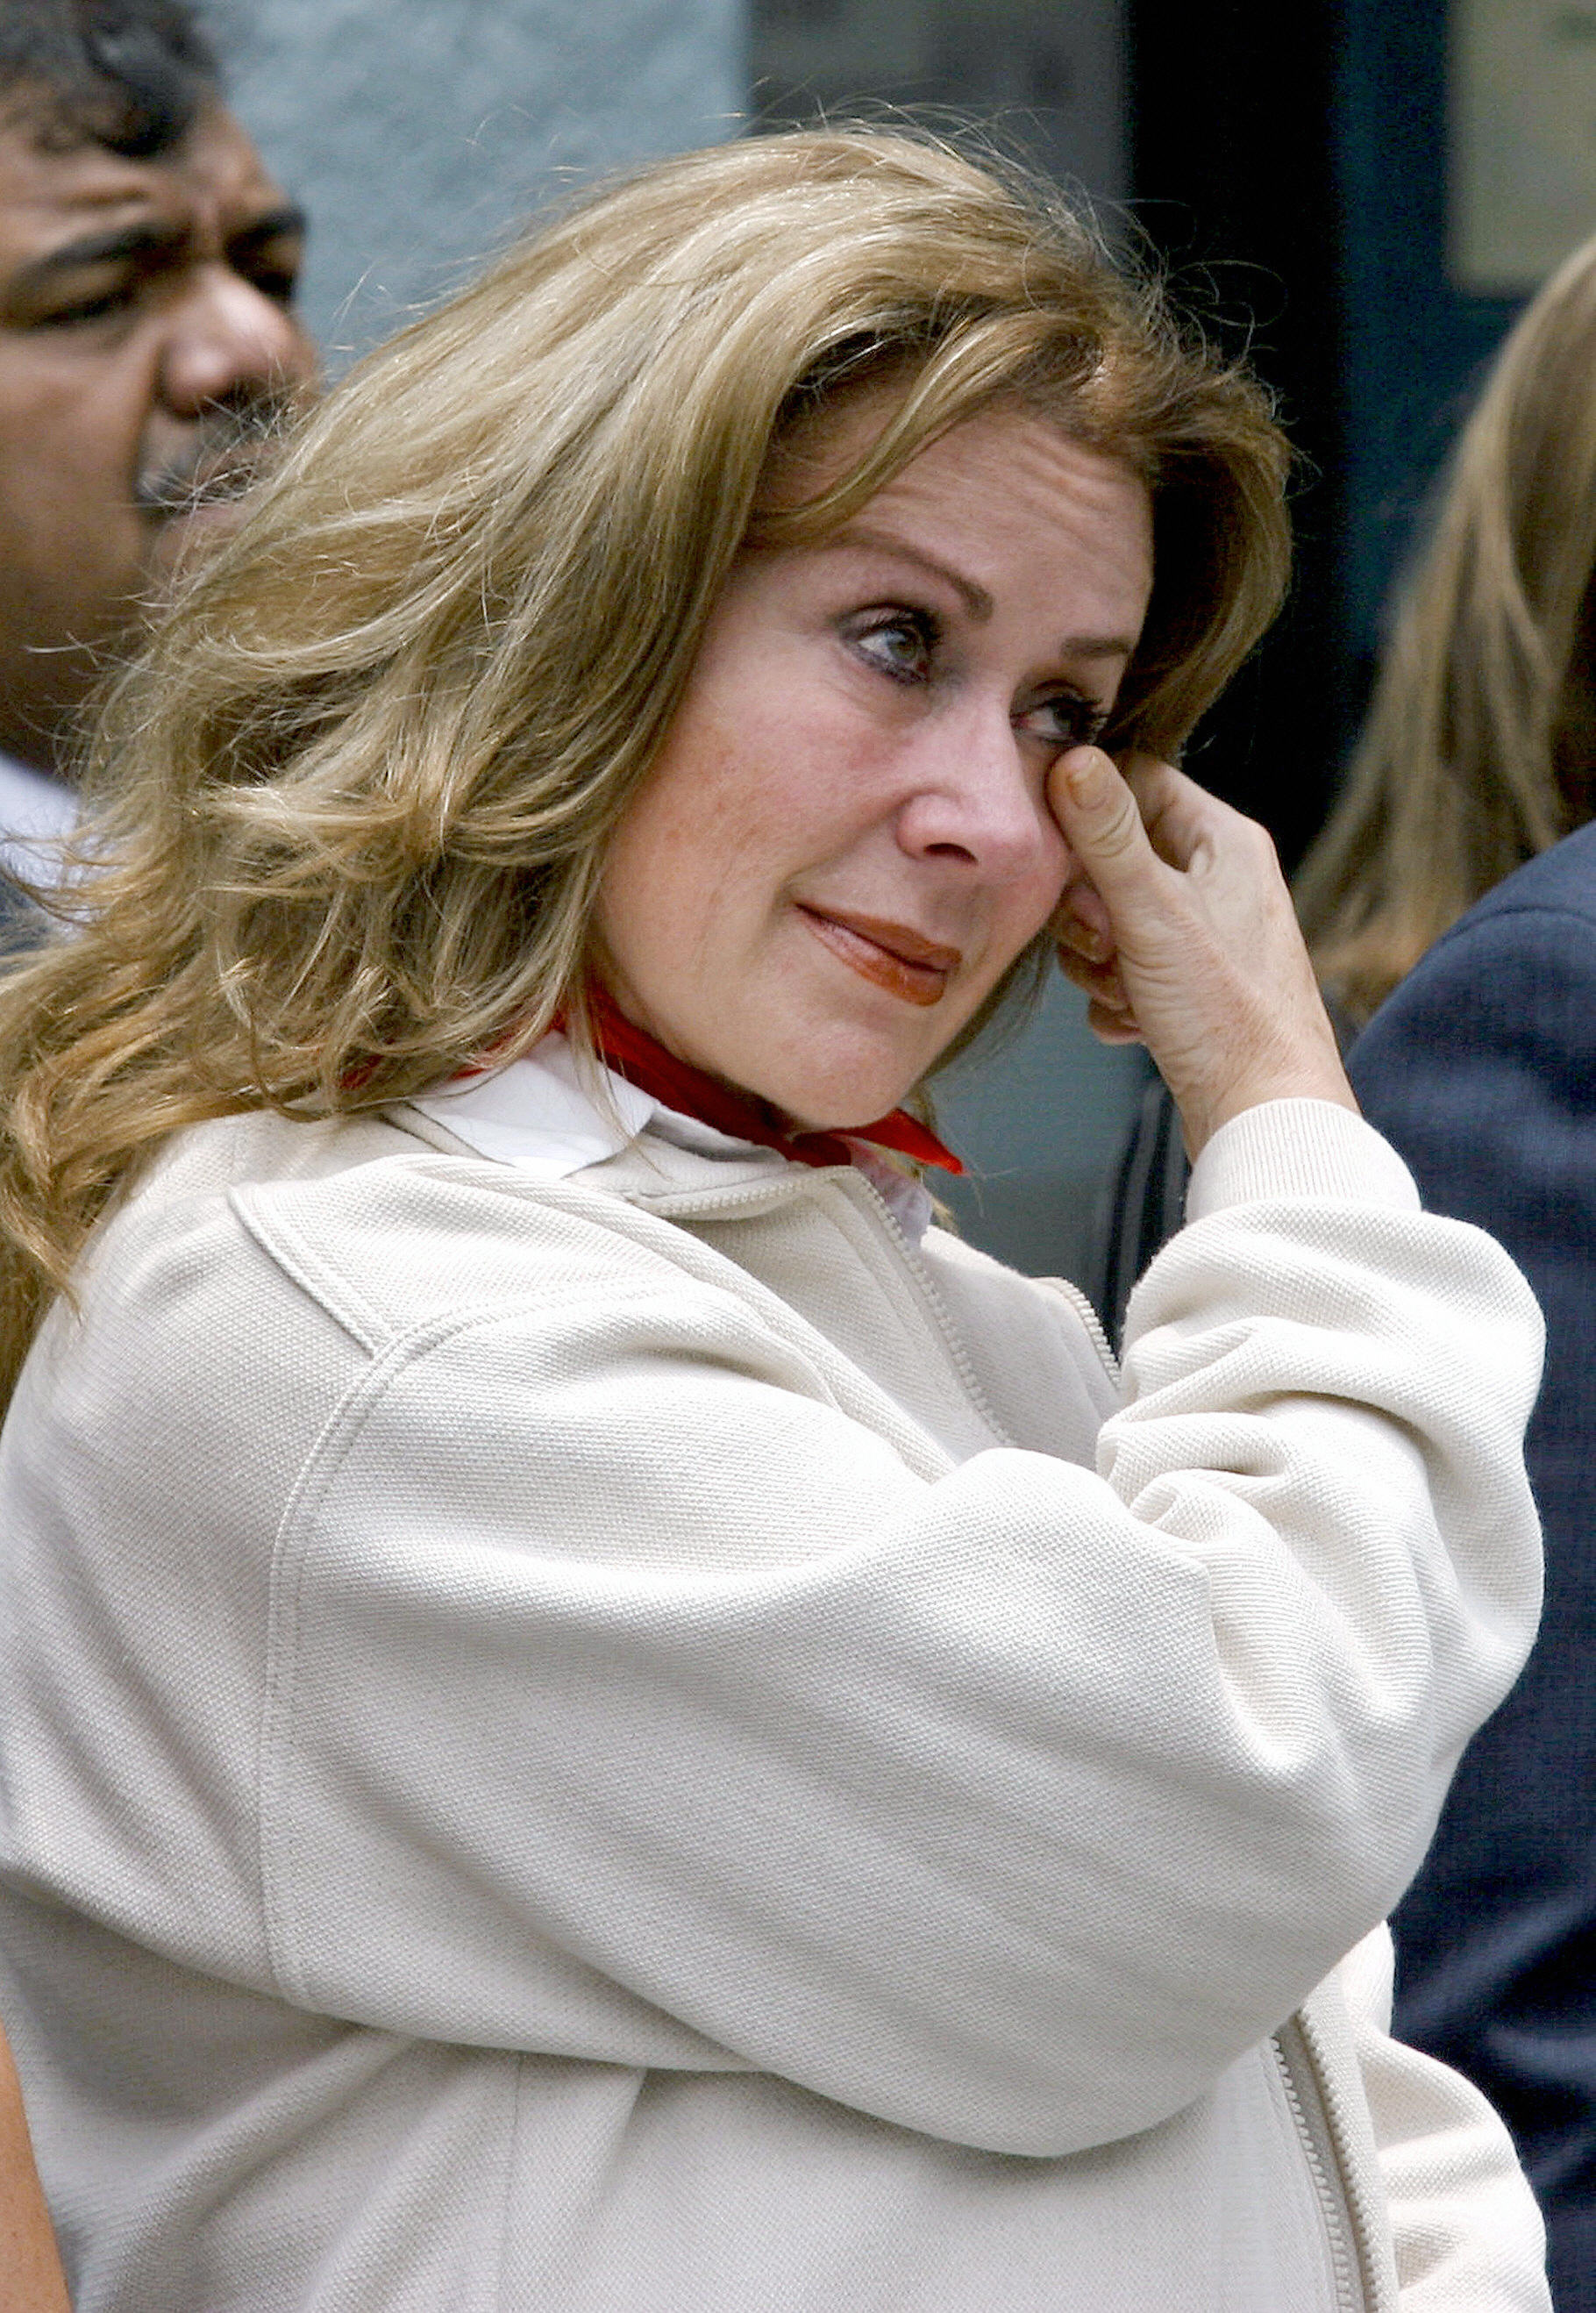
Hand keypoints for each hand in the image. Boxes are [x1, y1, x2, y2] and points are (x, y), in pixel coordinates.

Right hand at [1045, 747, 1356, 1157]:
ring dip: (1097, 961)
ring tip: (1129, 991)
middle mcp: (1217, 879)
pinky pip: (1121, 973)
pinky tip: (1137, 1023)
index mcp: (1222, 839)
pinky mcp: (1190, 988)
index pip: (1134, 779)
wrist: (1263, 1115)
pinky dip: (1116, 999)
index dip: (1086, 813)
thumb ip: (1106, 834)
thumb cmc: (1227, 1015)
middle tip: (1108, 941)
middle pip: (1110, 857)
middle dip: (1088, 908)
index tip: (1062, 855)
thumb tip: (1070, 757)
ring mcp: (1203, 936)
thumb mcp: (1152, 912)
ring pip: (1108, 920)